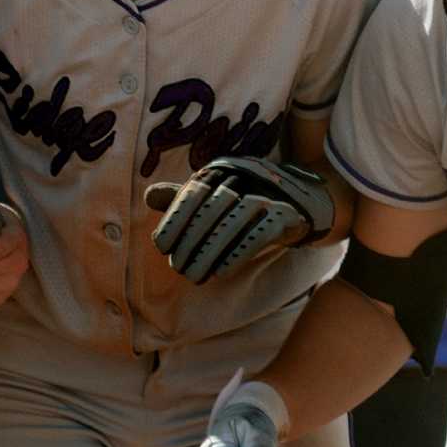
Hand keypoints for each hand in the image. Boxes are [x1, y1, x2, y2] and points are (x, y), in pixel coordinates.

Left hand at [146, 158, 335, 283]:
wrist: (298, 206)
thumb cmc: (245, 204)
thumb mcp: (212, 200)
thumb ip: (183, 200)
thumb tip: (149, 196)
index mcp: (221, 170)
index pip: (193, 192)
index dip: (175, 219)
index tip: (162, 247)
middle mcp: (244, 176)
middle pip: (211, 208)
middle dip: (191, 241)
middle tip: (179, 269)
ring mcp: (267, 194)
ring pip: (233, 221)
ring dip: (210, 251)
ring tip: (195, 276)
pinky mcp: (285, 214)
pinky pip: (260, 233)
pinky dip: (238, 252)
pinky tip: (222, 271)